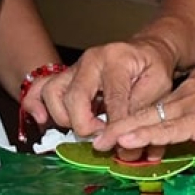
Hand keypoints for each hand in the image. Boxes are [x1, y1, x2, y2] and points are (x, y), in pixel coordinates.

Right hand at [30, 37, 176, 140]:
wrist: (145, 50)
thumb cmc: (153, 67)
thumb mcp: (159, 84)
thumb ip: (142, 108)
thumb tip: (126, 137)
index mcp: (116, 59)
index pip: (112, 98)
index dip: (114, 126)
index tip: (117, 144)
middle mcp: (90, 60)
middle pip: (74, 96)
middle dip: (85, 125)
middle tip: (101, 137)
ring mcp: (74, 67)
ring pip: (52, 92)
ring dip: (64, 118)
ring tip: (84, 129)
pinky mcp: (64, 76)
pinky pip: (39, 87)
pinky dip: (35, 105)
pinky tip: (41, 121)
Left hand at [90, 67, 194, 153]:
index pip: (162, 102)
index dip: (139, 116)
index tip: (119, 128)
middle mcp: (189, 91)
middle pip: (148, 109)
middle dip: (120, 124)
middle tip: (96, 135)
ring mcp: (192, 105)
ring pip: (150, 119)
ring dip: (123, 133)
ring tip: (99, 142)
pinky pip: (166, 130)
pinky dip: (144, 136)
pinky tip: (125, 142)